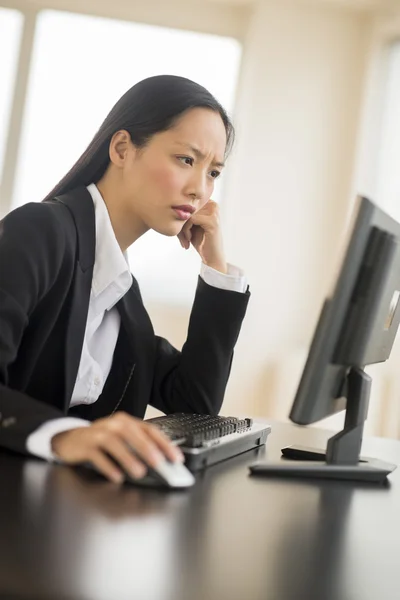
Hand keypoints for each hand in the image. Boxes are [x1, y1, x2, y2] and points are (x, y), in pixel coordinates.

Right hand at [51, 412, 183, 483]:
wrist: (69, 439)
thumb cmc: (99, 441)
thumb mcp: (120, 440)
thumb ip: (137, 447)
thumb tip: (159, 464)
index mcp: (126, 422)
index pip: (149, 430)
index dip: (164, 444)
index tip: (175, 458)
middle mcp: (113, 424)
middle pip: (133, 434)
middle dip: (148, 449)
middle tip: (159, 463)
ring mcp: (98, 433)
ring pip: (115, 443)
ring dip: (129, 458)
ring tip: (139, 472)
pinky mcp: (85, 445)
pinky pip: (98, 455)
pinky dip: (108, 466)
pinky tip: (117, 477)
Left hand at [177, 200, 227, 273]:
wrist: (211, 256)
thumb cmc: (200, 240)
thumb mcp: (191, 224)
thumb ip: (184, 213)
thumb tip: (169, 203)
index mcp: (209, 203)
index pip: (187, 202)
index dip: (180, 214)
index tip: (178, 228)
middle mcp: (213, 205)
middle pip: (187, 207)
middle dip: (180, 222)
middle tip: (180, 236)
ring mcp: (214, 213)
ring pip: (188, 213)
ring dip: (182, 227)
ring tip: (185, 238)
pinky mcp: (212, 221)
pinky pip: (191, 219)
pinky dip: (186, 229)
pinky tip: (189, 238)